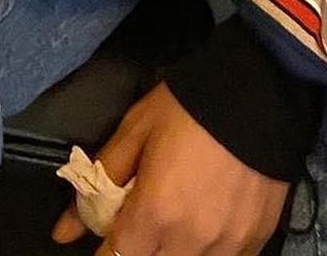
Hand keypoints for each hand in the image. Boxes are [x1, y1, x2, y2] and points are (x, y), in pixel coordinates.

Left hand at [50, 80, 290, 255]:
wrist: (263, 87)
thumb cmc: (191, 105)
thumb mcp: (138, 129)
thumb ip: (101, 181)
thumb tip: (63, 232)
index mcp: (154, 215)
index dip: (108, 249)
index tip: (114, 232)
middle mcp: (189, 241)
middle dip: (143, 246)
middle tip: (151, 216)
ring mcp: (226, 245)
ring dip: (176, 247)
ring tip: (183, 213)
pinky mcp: (255, 240)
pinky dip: (211, 249)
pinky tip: (211, 220)